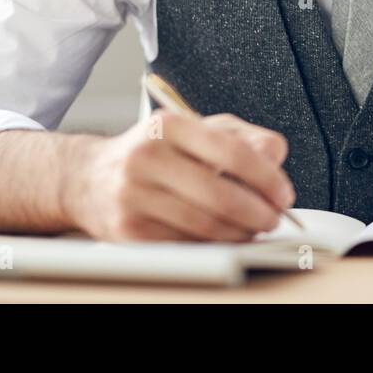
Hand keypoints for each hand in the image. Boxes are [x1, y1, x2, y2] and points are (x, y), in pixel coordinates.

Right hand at [65, 111, 295, 241]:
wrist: (88, 178)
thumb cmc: (155, 152)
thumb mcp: (195, 129)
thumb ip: (240, 137)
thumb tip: (275, 157)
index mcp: (169, 125)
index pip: (232, 152)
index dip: (266, 178)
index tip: (284, 194)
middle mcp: (147, 157)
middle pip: (221, 194)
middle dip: (259, 213)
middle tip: (275, 220)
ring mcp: (134, 196)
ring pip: (205, 225)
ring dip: (240, 234)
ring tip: (254, 231)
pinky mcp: (128, 231)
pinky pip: (185, 244)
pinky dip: (213, 246)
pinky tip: (225, 239)